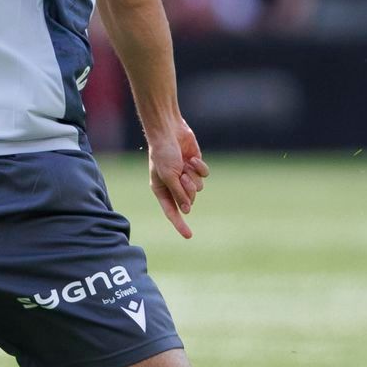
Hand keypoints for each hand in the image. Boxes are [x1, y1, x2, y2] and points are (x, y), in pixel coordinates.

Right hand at [146, 120, 208, 238]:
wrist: (168, 131)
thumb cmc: (163, 153)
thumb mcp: (169, 175)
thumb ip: (178, 194)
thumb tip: (188, 210)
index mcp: (161, 189)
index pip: (171, 211)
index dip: (179, 224)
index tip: (189, 236)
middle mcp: (173, 184)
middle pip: (189, 199)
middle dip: (189, 190)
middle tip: (183, 177)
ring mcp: (185, 175)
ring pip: (198, 188)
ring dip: (194, 177)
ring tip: (186, 166)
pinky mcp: (195, 166)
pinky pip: (204, 175)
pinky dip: (200, 168)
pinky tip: (194, 159)